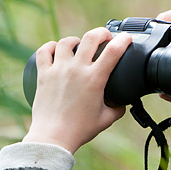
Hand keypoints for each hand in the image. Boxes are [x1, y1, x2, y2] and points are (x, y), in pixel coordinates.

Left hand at [22, 26, 131, 153]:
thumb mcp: (106, 120)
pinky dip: (50, 47)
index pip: (113, 51)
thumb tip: (123, 103)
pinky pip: (44, 51)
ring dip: (76, 40)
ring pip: (66, 41)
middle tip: (105, 37)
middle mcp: (76, 70)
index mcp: (94, 79)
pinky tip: (55, 49)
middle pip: (90, 37)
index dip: (123, 40)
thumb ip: (118, 108)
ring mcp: (58, 70)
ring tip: (79, 46)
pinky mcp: (43, 74)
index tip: (127, 38)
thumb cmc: (79, 130)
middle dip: (101, 32)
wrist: (53, 137)